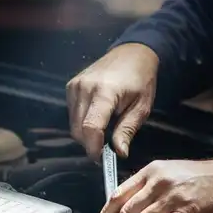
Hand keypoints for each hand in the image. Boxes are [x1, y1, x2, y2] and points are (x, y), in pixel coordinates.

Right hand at [66, 43, 158, 161]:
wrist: (132, 53)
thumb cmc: (141, 79)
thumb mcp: (141, 107)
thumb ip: (127, 130)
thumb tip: (119, 153)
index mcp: (105, 92)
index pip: (91, 127)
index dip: (93, 148)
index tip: (101, 159)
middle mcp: (85, 87)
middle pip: (78, 129)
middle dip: (90, 144)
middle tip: (107, 148)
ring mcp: (75, 85)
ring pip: (73, 123)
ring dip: (86, 134)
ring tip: (105, 130)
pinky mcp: (71, 85)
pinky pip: (72, 113)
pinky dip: (82, 121)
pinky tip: (98, 117)